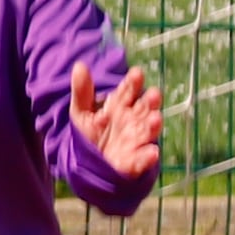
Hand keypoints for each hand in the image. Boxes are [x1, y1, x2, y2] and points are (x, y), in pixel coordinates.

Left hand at [69, 61, 161, 179]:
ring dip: (153, 126)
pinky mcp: (133, 163)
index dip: (133, 83)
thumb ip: (82, 92)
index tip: (137, 73)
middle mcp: (132, 121)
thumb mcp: (81, 113)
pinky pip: (142, 160)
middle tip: (154, 94)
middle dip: (150, 102)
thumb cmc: (88, 137)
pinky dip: (148, 157)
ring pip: (147, 131)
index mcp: (120, 107)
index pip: (129, 91)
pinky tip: (153, 152)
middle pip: (144, 108)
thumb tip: (79, 65)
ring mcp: (135, 141)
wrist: (86, 168)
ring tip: (155, 119)